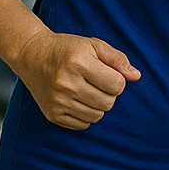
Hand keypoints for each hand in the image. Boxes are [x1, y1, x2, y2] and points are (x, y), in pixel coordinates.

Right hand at [14, 30, 140, 130]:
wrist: (32, 55)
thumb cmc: (68, 49)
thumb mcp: (94, 45)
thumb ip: (118, 59)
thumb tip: (136, 76)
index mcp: (80, 64)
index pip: (117, 84)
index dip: (118, 80)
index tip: (109, 73)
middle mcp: (67, 84)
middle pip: (108, 102)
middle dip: (110, 93)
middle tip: (99, 82)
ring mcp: (58, 102)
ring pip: (97, 116)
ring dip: (99, 105)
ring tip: (89, 90)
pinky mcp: (52, 115)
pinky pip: (82, 125)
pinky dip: (86, 115)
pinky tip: (79, 100)